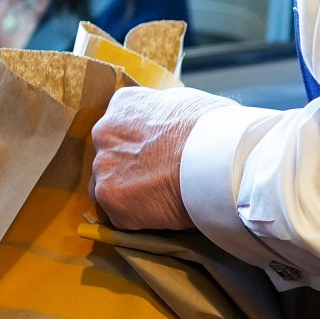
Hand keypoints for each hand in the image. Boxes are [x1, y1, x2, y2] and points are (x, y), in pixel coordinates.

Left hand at [91, 85, 234, 230]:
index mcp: (123, 104)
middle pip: (111, 155)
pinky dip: (137, 216)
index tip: (158, 151)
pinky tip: (161, 210)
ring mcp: (105, 168)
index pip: (122, 124)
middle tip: (159, 175)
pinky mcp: (111, 199)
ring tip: (161, 196)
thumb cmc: (211, 128)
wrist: (215, 159)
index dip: (142, 141)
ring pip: (109, 184)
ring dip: (129, 191)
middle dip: (130, 165)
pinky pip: (120, 212)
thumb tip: (165, 125)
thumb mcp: (185, 102)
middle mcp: (105, 132)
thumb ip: (162, 114)